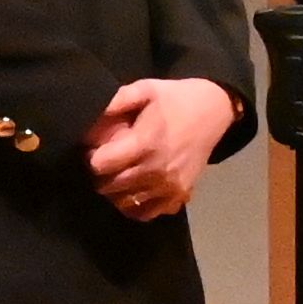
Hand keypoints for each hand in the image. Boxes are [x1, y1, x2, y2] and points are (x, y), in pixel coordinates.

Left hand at [86, 77, 233, 222]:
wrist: (214, 111)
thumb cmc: (175, 99)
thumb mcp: (145, 89)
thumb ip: (115, 102)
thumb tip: (87, 120)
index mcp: (145, 144)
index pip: (101, 165)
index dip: (91, 156)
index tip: (94, 148)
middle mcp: (156, 170)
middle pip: (109, 186)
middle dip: (101, 174)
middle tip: (106, 160)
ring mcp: (169, 187)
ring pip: (124, 203)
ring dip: (115, 190)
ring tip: (119, 173)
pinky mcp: (179, 196)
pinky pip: (146, 214)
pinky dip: (135, 206)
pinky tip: (134, 189)